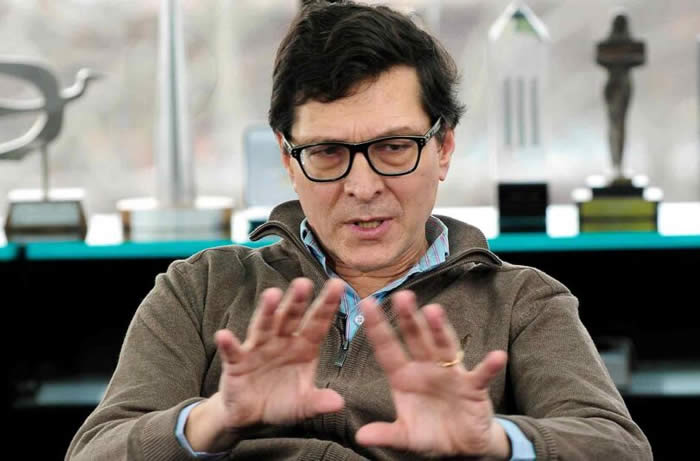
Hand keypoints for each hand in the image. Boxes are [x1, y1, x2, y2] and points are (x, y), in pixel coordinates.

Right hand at [186, 278, 345, 450]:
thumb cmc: (281, 402)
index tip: (338, 285)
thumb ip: (318, 402)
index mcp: (303, 347)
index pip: (317, 323)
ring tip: (271, 295)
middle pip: (290, 317)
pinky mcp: (236, 362)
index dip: (327, 305)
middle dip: (297, 301)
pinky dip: (228, 344)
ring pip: (264, 326)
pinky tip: (223, 336)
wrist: (250, 416)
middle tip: (304, 283)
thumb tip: (339, 404)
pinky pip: (232, 352)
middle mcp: (281, 341)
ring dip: (267, 311)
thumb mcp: (302, 405)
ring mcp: (258, 348)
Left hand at [355, 291, 509, 457]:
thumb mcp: (406, 436)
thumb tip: (361, 437)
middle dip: (408, 318)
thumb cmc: (430, 433)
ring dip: (440, 330)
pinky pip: (480, 374)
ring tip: (434, 311)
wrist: (461, 446)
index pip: (388, 347)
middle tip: (401, 296)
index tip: (366, 304)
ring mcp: (450, 374)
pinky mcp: (473, 387)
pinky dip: (489, 366)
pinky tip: (496, 356)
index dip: (377, 327)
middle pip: (416, 338)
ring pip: (444, 347)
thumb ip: (386, 434)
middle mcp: (426, 368)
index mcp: (404, 376)